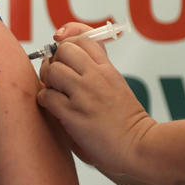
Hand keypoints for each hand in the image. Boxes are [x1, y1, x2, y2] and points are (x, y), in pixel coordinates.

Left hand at [37, 26, 155, 176]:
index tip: (64, 52)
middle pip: (64, 50)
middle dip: (55, 60)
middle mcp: (96, 77)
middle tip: (56, 74)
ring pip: (53, 70)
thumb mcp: (117, 85)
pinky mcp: (74, 114)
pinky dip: (45, 100)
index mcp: (108, 69)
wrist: (139, 146)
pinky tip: (53, 107)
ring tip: (54, 91)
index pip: (84, 38)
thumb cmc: (127, 122)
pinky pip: (47, 96)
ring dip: (47, 80)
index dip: (69, 41)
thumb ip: (99, 71)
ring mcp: (84, 94)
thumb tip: (76, 60)